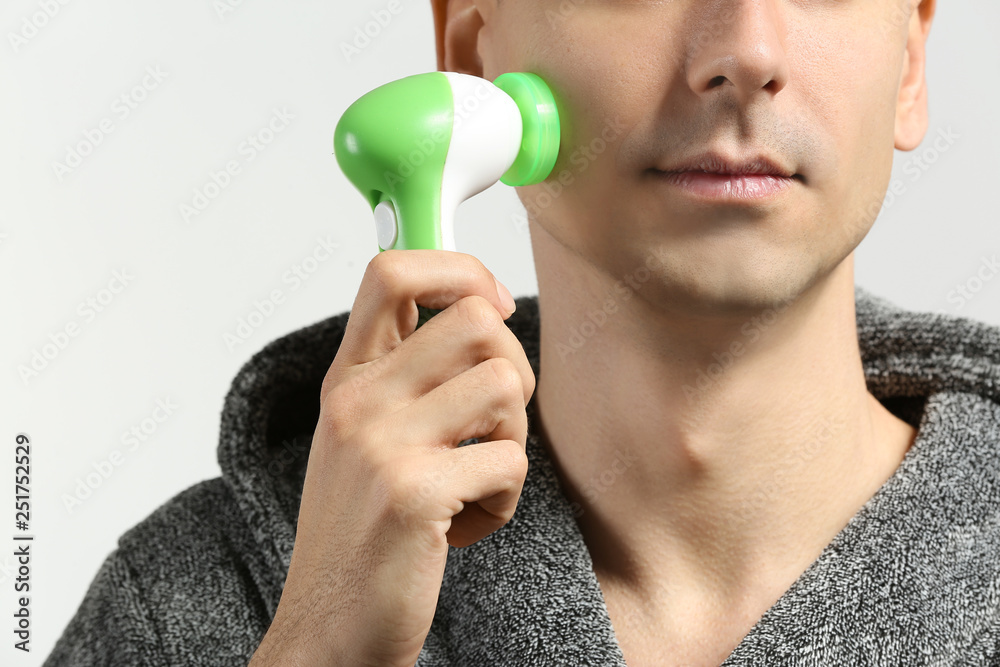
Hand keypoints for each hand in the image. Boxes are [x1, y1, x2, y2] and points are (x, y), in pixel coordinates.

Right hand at [249, 249, 534, 666]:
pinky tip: (467, 523)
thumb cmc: (359, 532)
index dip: (461, 269)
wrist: (327, 629)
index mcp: (348, 379)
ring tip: (476, 477)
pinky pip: (510, 460)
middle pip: (478, 320)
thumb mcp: (362, 437)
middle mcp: (359, 400)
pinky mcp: (414, 494)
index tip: (492, 302)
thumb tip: (481, 308)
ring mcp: (382, 445)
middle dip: (514, 368)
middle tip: (493, 422)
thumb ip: (404, 374)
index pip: (392, 269)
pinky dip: (505, 498)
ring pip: (506, 384)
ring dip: (512, 438)